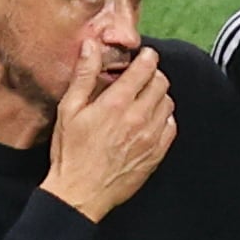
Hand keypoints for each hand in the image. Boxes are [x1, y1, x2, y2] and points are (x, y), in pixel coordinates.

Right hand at [42, 45, 172, 221]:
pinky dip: (164, 118)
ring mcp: (151, 137)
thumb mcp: (69, 109)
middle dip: (153, 75)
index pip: (145, 69)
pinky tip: (150, 120)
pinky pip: (171, 127)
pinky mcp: (156, 154)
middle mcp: (138, 118)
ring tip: (144, 98)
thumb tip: (91, 46)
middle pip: (161, 83)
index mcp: (116, 103)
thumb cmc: (70, 152)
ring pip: (168, 103)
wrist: (80, 193)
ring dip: (159, 96)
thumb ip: (83, 75)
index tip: (145, 56)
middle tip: (142, 77)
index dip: (148, 57)